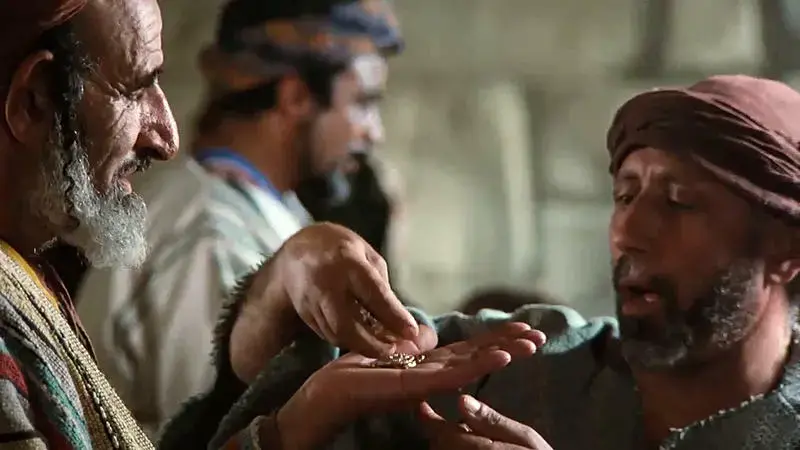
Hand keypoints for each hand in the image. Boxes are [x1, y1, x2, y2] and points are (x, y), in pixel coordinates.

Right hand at [232, 223, 419, 380]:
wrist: (297, 249)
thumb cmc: (340, 248)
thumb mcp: (366, 254)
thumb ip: (381, 283)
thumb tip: (398, 316)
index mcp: (348, 263)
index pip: (374, 294)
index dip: (394, 316)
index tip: (412, 333)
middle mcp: (326, 284)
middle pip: (347, 325)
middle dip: (372, 344)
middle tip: (394, 351)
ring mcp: (311, 301)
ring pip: (336, 334)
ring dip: (361, 346)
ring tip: (383, 349)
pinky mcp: (305, 314)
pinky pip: (327, 334)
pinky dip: (347, 341)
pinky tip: (362, 341)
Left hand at [274, 322, 546, 449]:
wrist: (322, 400)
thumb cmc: (350, 379)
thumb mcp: (386, 355)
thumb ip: (411, 347)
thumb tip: (428, 334)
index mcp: (425, 368)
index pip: (467, 351)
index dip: (495, 341)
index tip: (523, 329)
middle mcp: (430, 377)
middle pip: (476, 358)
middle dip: (508, 347)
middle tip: (540, 336)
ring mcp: (424, 384)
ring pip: (471, 366)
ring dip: (502, 355)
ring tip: (531, 345)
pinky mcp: (412, 388)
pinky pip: (450, 375)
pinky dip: (478, 366)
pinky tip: (501, 358)